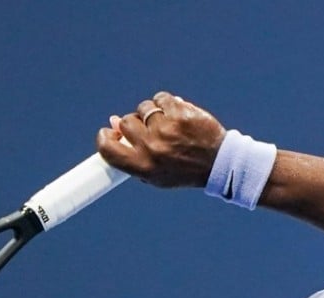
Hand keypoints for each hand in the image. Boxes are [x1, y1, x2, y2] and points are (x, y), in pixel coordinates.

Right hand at [96, 91, 225, 187]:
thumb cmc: (184, 170)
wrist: (219, 163)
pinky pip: (161, 98)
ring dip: (152, 113)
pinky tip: (177, 114)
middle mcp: (152, 148)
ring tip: (168, 125)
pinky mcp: (180, 113)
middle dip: (135, 124)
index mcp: (143, 166)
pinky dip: (167, 103)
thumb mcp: (156, 173)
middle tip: (152, 132)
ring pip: (143, 108)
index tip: (109, 132)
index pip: (107, 148)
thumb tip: (113, 122)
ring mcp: (166, 129)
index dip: (104, 137)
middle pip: (125, 122)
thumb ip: (131, 153)